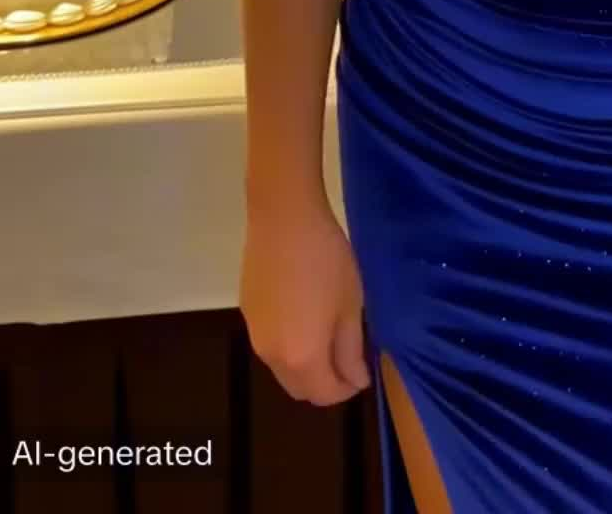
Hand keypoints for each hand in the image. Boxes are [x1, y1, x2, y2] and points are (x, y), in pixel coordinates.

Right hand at [240, 197, 371, 406]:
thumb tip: (355, 379)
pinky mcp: (247, 313)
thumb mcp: (350, 304)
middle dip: (325, 384)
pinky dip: (288, 346)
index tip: (364, 371)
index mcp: (302, 358)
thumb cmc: (326, 259)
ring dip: (305, 366)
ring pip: (282, 369)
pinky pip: (270, 344)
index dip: (348, 388)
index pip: (326, 394)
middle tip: (347, 359)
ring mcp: (255, 334)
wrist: (284, 218)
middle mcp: (272, 356)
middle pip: (299, 389)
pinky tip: (303, 314)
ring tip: (327, 335)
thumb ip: (351, 350)